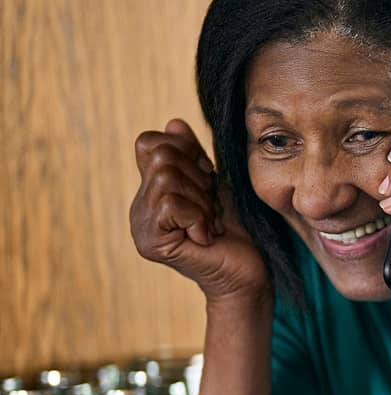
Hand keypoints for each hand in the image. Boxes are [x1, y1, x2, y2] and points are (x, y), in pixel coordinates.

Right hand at [131, 119, 268, 301]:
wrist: (248, 271)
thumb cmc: (234, 229)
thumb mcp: (213, 182)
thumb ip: (191, 155)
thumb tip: (173, 123)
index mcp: (150, 190)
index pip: (150, 143)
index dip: (186, 152)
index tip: (208, 177)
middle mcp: (138, 208)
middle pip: (162, 158)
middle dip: (199, 180)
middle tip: (212, 209)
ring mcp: (140, 227)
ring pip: (166, 179)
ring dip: (202, 201)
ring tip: (209, 223)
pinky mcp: (150, 243)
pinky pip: (172, 205)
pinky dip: (199, 216)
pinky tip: (206, 236)